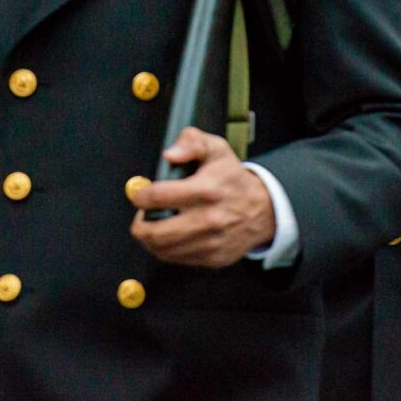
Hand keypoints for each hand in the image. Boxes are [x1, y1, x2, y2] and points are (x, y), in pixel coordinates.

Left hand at [129, 127, 275, 268]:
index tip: (139, 194)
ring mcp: (210, 242)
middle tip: (140, 216)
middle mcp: (208, 219)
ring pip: (163, 250)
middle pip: (157, 233)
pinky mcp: (212, 258)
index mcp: (206, 190)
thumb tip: (169, 155)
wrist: (262, 209)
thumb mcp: (216, 149)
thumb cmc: (232, 178)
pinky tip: (168, 236)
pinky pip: (177, 259)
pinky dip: (166, 250)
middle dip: (139, 225)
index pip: (160, 197)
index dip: (141, 196)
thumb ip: (191, 142)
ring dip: (149, 239)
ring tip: (152, 226)